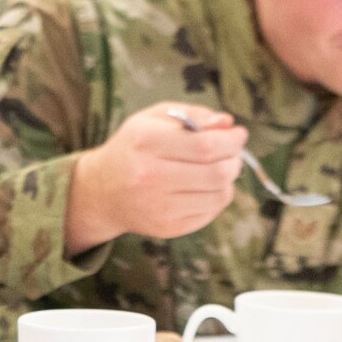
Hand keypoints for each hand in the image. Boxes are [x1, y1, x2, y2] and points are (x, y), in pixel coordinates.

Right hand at [64, 102, 246, 254]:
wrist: (102, 191)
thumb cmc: (134, 148)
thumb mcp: (154, 119)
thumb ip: (192, 115)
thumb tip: (227, 123)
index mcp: (146, 142)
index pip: (205, 145)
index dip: (232, 140)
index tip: (239, 134)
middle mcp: (150, 176)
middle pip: (217, 172)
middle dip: (234, 159)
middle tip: (231, 152)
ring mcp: (159, 206)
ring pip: (219, 194)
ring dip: (229, 178)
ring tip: (219, 168)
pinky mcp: (167, 227)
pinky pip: (211, 212)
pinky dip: (217, 196)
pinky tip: (205, 186)